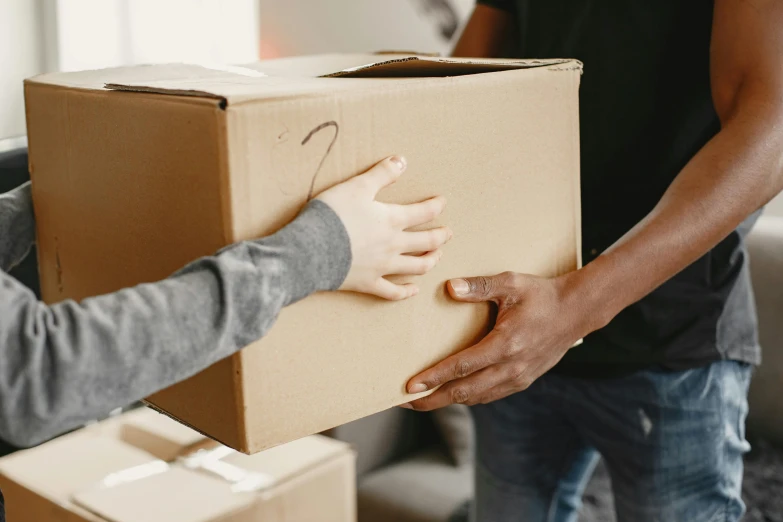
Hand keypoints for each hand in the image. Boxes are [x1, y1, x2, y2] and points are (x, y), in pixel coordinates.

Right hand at [317, 156, 451, 300]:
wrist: (311, 248)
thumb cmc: (333, 215)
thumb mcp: (357, 186)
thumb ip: (381, 174)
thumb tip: (402, 160)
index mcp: (392, 220)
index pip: (423, 212)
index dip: (436, 206)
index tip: (443, 202)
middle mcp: (393, 245)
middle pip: (426, 242)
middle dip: (440, 236)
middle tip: (448, 233)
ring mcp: (382, 267)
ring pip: (416, 267)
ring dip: (430, 261)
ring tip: (437, 256)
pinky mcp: (368, 284)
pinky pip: (392, 292)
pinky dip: (405, 292)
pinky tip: (413, 290)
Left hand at [403, 272, 595, 409]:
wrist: (576, 312)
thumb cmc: (541, 295)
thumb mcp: (511, 283)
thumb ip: (480, 286)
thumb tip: (450, 287)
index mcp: (506, 344)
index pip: (462, 367)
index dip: (434, 378)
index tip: (411, 386)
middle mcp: (511, 367)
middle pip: (464, 392)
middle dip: (433, 399)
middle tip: (405, 402)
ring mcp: (518, 377)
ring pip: (476, 397)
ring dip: (447, 401)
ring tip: (422, 401)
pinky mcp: (522, 380)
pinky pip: (489, 395)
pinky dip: (467, 397)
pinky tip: (452, 394)